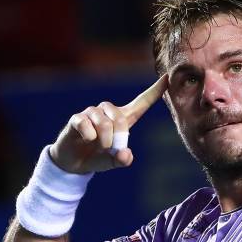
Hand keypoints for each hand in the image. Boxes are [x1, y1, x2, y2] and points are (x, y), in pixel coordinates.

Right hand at [50, 75, 167, 173]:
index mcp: (123, 119)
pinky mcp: (77, 118)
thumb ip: (122, 160)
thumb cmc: (97, 157)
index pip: (141, 102)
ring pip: (104, 123)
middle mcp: (108, 112)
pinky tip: (86, 140)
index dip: (155, 91)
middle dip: (118, 137)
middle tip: (111, 149)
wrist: (73, 163)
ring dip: (103, 140)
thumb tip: (125, 154)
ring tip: (99, 146)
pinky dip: (89, 137)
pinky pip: (86, 124)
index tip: (168, 78)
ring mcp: (91, 113)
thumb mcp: (112, 162)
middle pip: (120, 118)